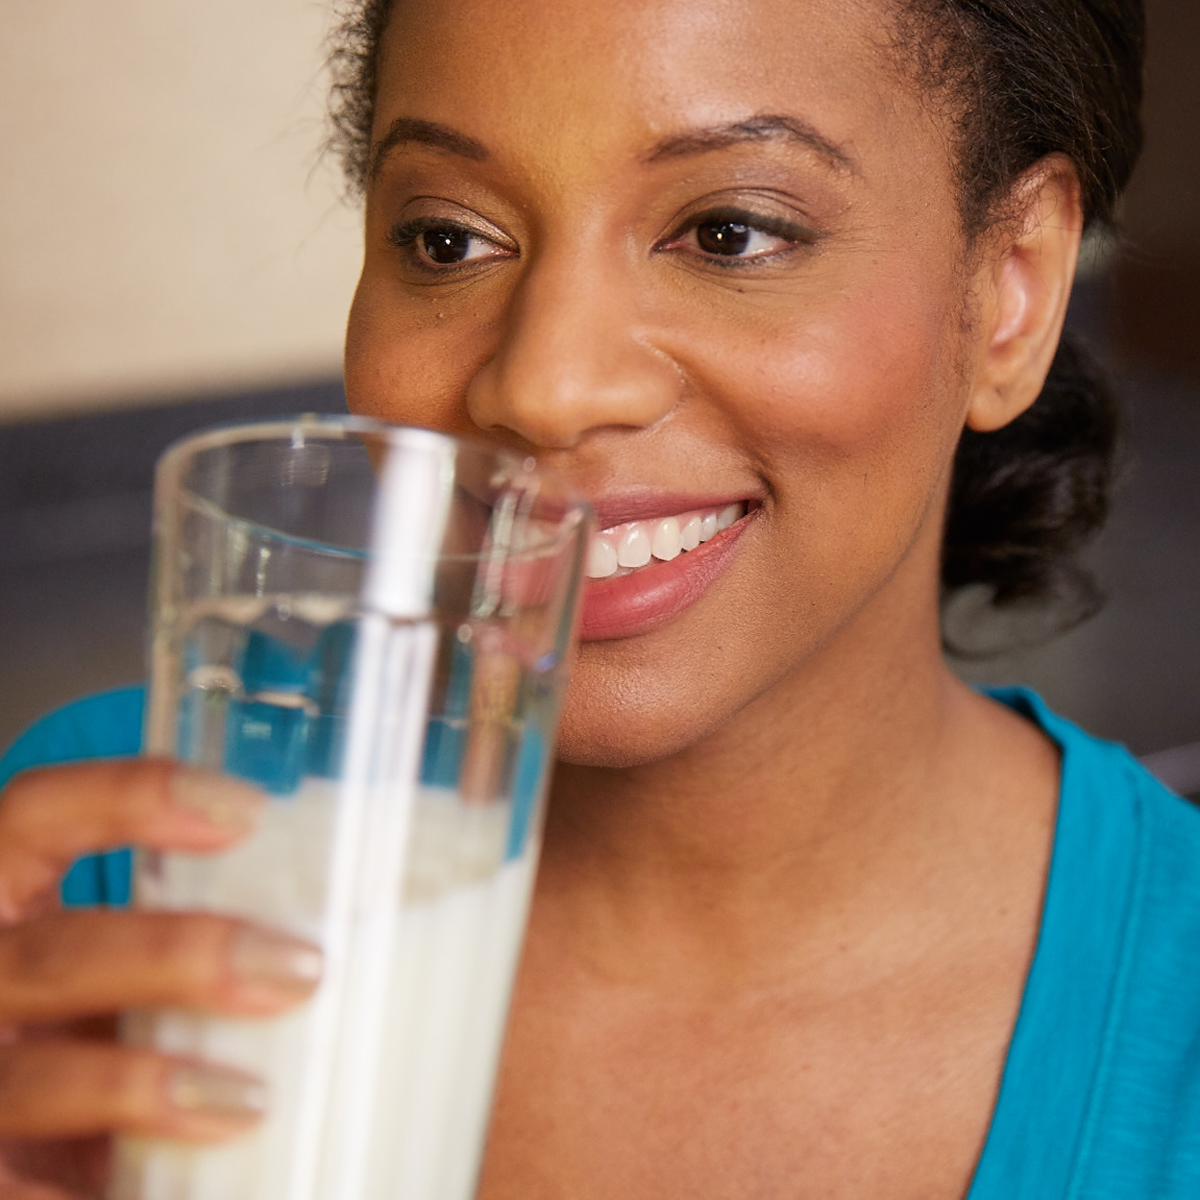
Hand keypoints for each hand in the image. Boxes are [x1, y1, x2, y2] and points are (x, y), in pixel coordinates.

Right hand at [0, 759, 320, 1197]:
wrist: (19, 1155)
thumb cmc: (90, 1046)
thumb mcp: (115, 980)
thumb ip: (181, 954)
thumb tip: (330, 939)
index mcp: (7, 905)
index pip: (38, 815)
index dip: (127, 797)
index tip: (246, 809)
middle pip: (57, 952)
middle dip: (179, 958)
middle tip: (298, 969)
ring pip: (38, 1075)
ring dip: (147, 1086)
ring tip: (252, 1100)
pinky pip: (22, 1191)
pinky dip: (91, 1192)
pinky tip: (185, 1191)